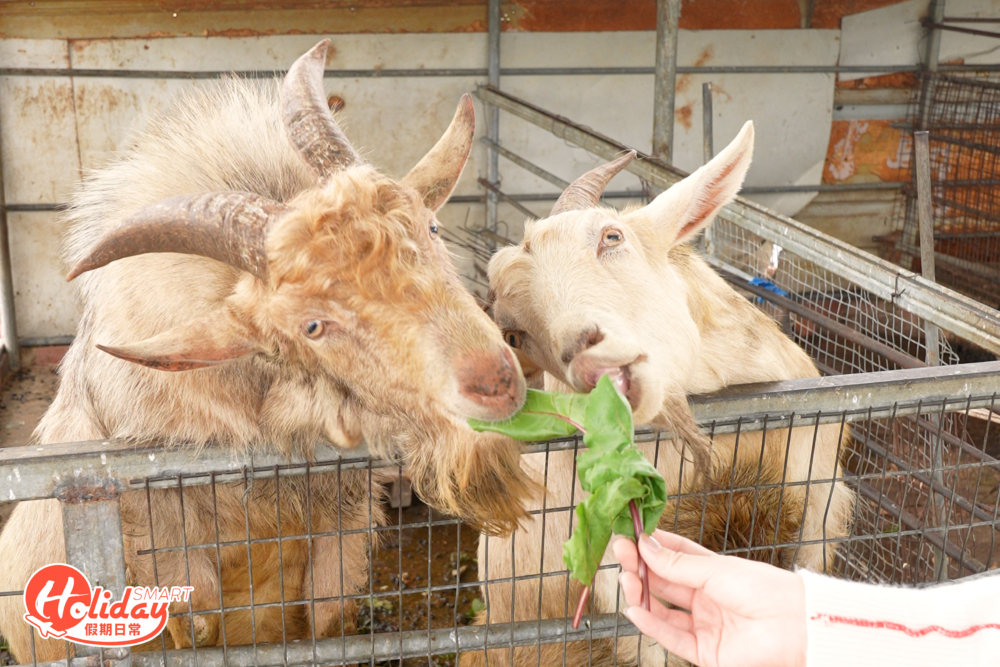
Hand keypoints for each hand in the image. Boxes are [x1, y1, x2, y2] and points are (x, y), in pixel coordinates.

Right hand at [613, 530, 805, 666]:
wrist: (795, 627)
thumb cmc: (766, 590)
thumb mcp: (717, 570)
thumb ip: (678, 565)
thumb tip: (646, 546)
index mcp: (714, 573)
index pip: (675, 556)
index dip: (652, 547)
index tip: (630, 536)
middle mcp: (707, 598)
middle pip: (665, 582)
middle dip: (641, 567)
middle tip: (621, 553)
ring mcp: (705, 625)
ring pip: (663, 610)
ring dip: (642, 594)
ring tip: (626, 580)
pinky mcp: (705, 652)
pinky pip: (672, 637)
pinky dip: (651, 625)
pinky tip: (635, 610)